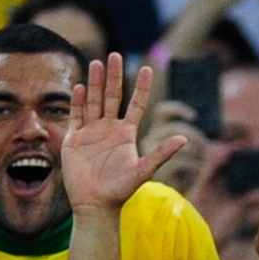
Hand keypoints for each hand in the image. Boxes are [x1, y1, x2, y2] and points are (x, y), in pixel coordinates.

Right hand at [62, 55, 181, 212]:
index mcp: (126, 133)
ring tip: (96, 63)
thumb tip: (185, 139)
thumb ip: (162, 154)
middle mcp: (109, 128)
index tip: (147, 68)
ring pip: (92, 102)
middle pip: (111, 96)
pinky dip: (77, 102)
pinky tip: (80, 87)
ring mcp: (91, 132)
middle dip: (113, 76)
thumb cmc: (120, 190)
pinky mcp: (74, 139)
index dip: (141, 87)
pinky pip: (76, 116)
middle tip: (114, 55)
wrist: (95, 204)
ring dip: (94, 83)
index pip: (135, 104)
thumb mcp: (143, 171)